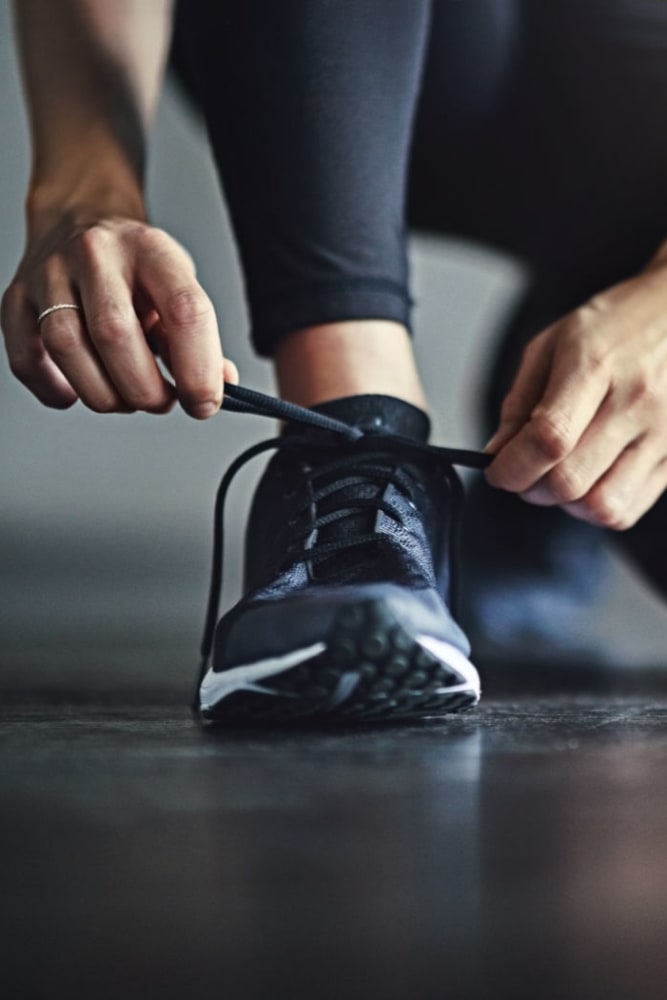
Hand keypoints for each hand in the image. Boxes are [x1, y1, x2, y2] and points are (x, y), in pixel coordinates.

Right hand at [1, 214, 237, 416]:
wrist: (79, 217)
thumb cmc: (135, 264)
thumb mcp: (178, 284)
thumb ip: (198, 336)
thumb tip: (219, 385)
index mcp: (150, 249)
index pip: (184, 310)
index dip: (199, 369)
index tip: (204, 403)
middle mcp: (95, 254)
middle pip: (116, 334)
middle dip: (145, 390)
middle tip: (161, 402)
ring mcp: (49, 273)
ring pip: (67, 347)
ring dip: (103, 394)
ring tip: (125, 398)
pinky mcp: (17, 298)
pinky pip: (26, 359)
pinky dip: (54, 389)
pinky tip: (77, 391)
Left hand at [484, 244, 666, 529]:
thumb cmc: (618, 324)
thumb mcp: (554, 343)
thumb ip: (520, 401)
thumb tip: (498, 452)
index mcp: (596, 365)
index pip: (548, 438)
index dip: (512, 467)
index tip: (497, 471)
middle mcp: (636, 402)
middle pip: (570, 480)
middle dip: (530, 488)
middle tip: (523, 472)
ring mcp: (663, 433)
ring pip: (601, 506)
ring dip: (566, 504)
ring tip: (559, 476)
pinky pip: (628, 509)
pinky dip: (597, 507)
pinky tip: (590, 480)